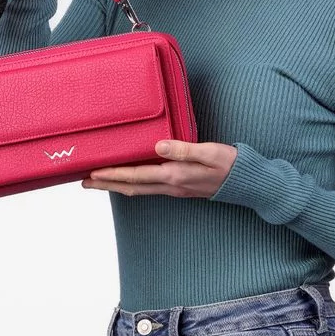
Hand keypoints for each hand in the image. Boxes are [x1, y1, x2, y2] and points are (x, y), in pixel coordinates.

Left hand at [82, 140, 238, 198]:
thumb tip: (158, 146)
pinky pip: (149, 188)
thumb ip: (184, 149)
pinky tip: (128, 179)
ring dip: (117, 185)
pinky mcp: (180, 187)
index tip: (93, 172)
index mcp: (175, 175)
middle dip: (107, 184)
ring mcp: (175, 189)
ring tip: (99, 181)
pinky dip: (133, 184)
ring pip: (139, 189)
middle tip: (84, 181)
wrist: (250, 184)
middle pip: (131, 187)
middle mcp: (171, 185)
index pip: (136, 176)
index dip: (113, 175)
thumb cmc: (232, 165)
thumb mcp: (210, 152)